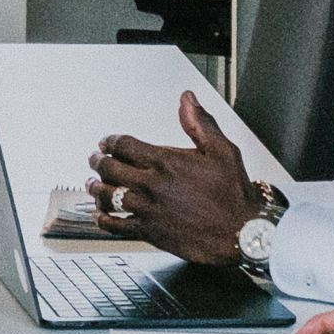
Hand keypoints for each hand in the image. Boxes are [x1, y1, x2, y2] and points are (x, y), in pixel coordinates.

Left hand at [86, 93, 263, 266]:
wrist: (241, 233)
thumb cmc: (234, 195)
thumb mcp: (222, 151)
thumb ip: (200, 123)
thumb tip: (187, 100)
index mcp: (165, 161)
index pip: (124, 145)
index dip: (110, 141)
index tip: (106, 142)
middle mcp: (151, 185)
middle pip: (109, 168)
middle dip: (97, 161)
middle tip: (94, 159)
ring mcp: (147, 210)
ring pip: (107, 196)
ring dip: (95, 188)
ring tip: (91, 185)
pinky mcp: (149, 232)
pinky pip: (116, 226)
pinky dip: (103, 220)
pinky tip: (100, 216)